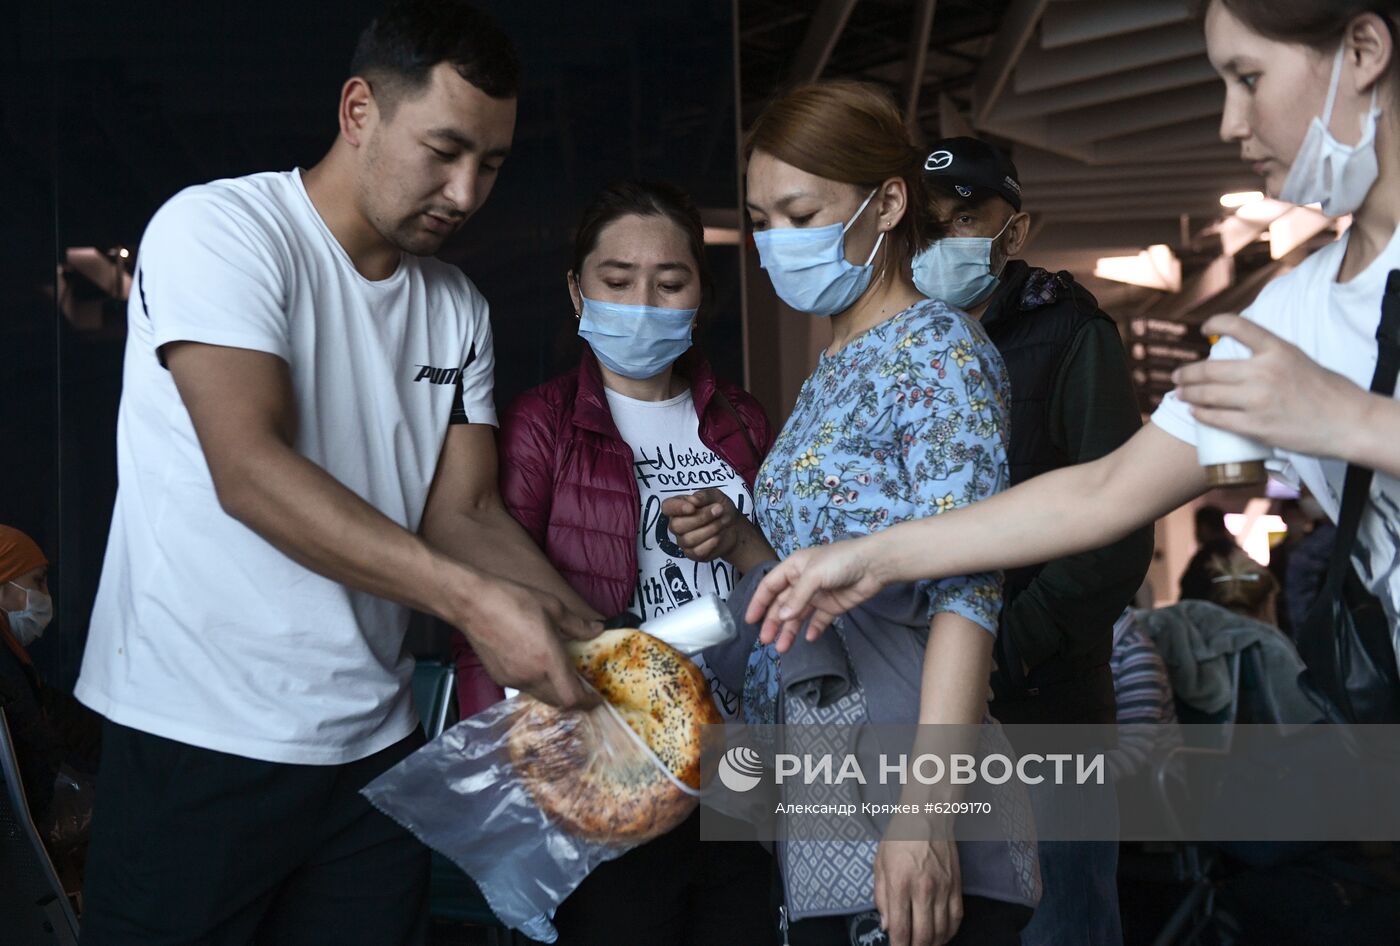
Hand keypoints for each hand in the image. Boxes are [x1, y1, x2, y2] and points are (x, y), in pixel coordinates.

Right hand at [460, 577, 600, 709]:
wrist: (473, 603)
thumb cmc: (514, 600)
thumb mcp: (553, 607)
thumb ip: (577, 624)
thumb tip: (597, 630)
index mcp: (548, 659)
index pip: (571, 697)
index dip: (587, 702)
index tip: (596, 698)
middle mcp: (531, 676)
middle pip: (558, 702)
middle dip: (573, 698)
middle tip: (583, 685)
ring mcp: (513, 679)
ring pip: (540, 696)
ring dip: (554, 691)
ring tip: (560, 674)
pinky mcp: (498, 677)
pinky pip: (524, 688)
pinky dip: (536, 683)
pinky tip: (536, 665)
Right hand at [661, 489, 772, 569]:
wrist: (734, 526)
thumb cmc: (721, 508)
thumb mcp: (715, 496)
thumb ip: (703, 496)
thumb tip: (693, 500)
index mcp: (679, 507)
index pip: (667, 507)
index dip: (676, 508)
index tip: (692, 507)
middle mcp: (677, 524)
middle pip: (676, 525)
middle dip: (701, 518)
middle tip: (718, 510)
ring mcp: (683, 540)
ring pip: (688, 539)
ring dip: (709, 529)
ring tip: (722, 522)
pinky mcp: (693, 553)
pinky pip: (697, 551)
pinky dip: (710, 543)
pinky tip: (718, 536)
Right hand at [744, 539, 886, 652]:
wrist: (874, 565)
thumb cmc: (840, 561)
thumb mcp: (814, 575)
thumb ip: (797, 597)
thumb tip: (781, 617)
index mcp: (794, 568)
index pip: (770, 586)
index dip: (758, 602)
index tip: (750, 620)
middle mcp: (802, 582)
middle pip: (782, 604)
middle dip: (773, 622)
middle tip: (766, 641)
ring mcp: (818, 595)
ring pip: (798, 616)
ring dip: (789, 631)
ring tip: (782, 648)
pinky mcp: (832, 606)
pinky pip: (818, 620)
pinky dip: (812, 629)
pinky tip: (808, 639)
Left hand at [875, 824, 962, 945]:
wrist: (928, 815)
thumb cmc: (899, 837)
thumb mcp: (879, 863)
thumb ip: (880, 896)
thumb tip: (886, 925)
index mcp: (900, 883)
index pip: (900, 928)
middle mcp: (923, 890)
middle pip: (923, 935)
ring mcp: (943, 889)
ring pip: (941, 931)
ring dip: (932, 943)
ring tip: (923, 944)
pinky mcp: (957, 887)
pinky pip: (956, 918)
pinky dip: (949, 932)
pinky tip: (941, 936)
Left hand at [1173, 314, 1369, 459]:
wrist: (1348, 422)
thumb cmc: (1327, 391)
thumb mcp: (1299, 359)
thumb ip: (1270, 357)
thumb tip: (1241, 357)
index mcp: (1277, 349)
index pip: (1237, 326)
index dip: (1215, 322)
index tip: (1203, 327)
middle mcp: (1264, 371)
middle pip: (1209, 369)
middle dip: (1186, 374)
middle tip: (1176, 377)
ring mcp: (1257, 400)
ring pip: (1207, 395)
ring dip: (1187, 394)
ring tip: (1179, 394)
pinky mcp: (1255, 426)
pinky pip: (1216, 419)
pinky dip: (1201, 415)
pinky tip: (1195, 412)